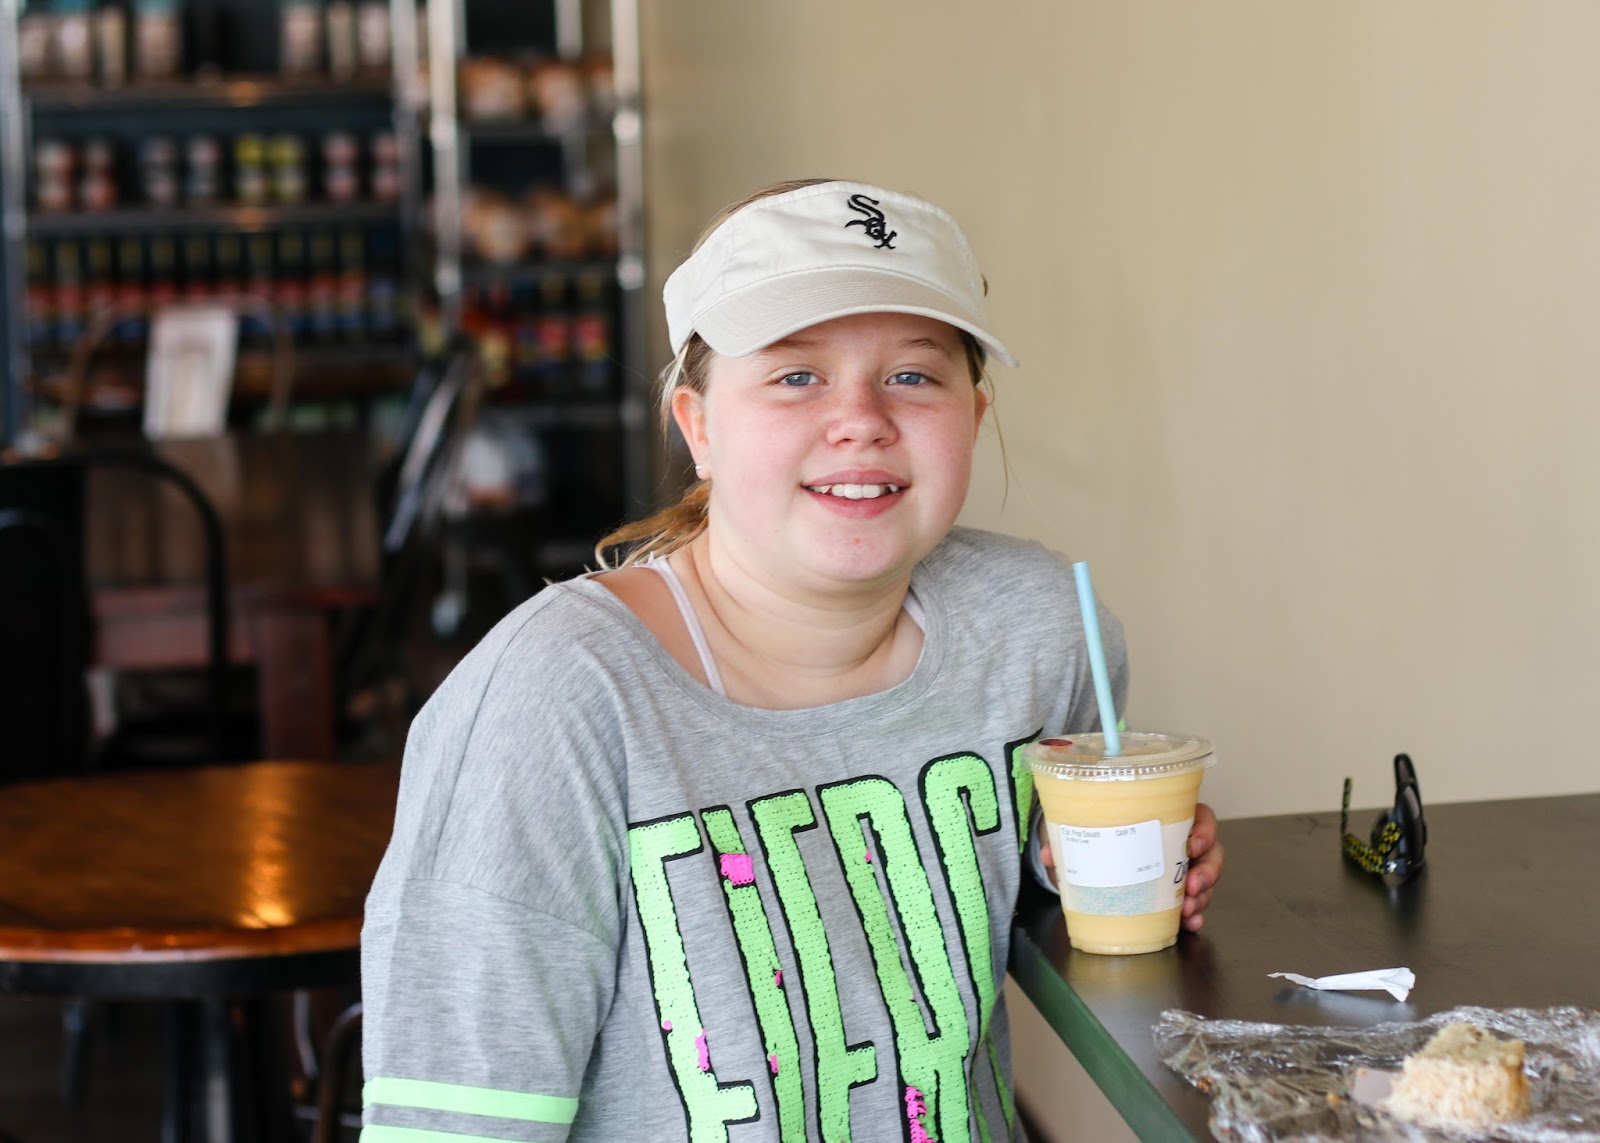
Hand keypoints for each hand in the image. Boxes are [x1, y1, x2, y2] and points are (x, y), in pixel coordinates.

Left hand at [1037, 801, 1224, 932]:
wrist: (1096, 857)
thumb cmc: (1102, 832)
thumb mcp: (1086, 831)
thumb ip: (1070, 840)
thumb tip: (1049, 855)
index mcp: (1167, 818)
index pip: (1200, 817)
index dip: (1204, 830)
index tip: (1192, 845)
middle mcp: (1180, 843)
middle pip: (1211, 853)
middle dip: (1207, 871)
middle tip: (1193, 886)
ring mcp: (1182, 870)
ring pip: (1207, 881)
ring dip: (1203, 897)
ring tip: (1188, 910)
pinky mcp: (1176, 894)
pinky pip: (1195, 904)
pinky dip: (1194, 915)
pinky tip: (1189, 923)